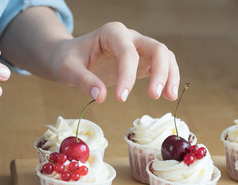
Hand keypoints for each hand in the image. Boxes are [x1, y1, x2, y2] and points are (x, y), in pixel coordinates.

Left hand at [49, 22, 179, 102]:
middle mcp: (130, 37)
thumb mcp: (67, 69)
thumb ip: (82, 81)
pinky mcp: (141, 62)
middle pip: (156, 49)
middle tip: (154, 95)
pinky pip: (161, 67)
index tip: (120, 98)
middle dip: (160, 71)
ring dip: (170, 76)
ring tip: (169, 97)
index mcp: (112, 33)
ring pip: (164, 56)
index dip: (127, 74)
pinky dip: (167, 79)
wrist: (69, 57)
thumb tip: (101, 97)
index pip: (127, 51)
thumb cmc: (67, 59)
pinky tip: (166, 95)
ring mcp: (138, 49)